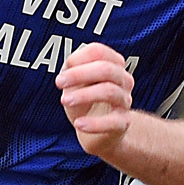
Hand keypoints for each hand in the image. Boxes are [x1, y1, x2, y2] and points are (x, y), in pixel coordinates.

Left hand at [56, 42, 136, 156]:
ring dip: (83, 95)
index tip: (63, 71)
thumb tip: (72, 64)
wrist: (98, 132)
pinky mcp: (123, 122)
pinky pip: (113, 122)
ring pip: (109, 91)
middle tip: (58, 82)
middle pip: (106, 69)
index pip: (99, 52)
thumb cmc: (85, 101)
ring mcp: (125, 101)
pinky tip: (78, 124)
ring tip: (64, 100)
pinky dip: (94, 124)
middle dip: (79, 74)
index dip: (79, 58)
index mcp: (113, 65)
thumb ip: (73, 67)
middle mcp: (123, 80)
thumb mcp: (75, 81)